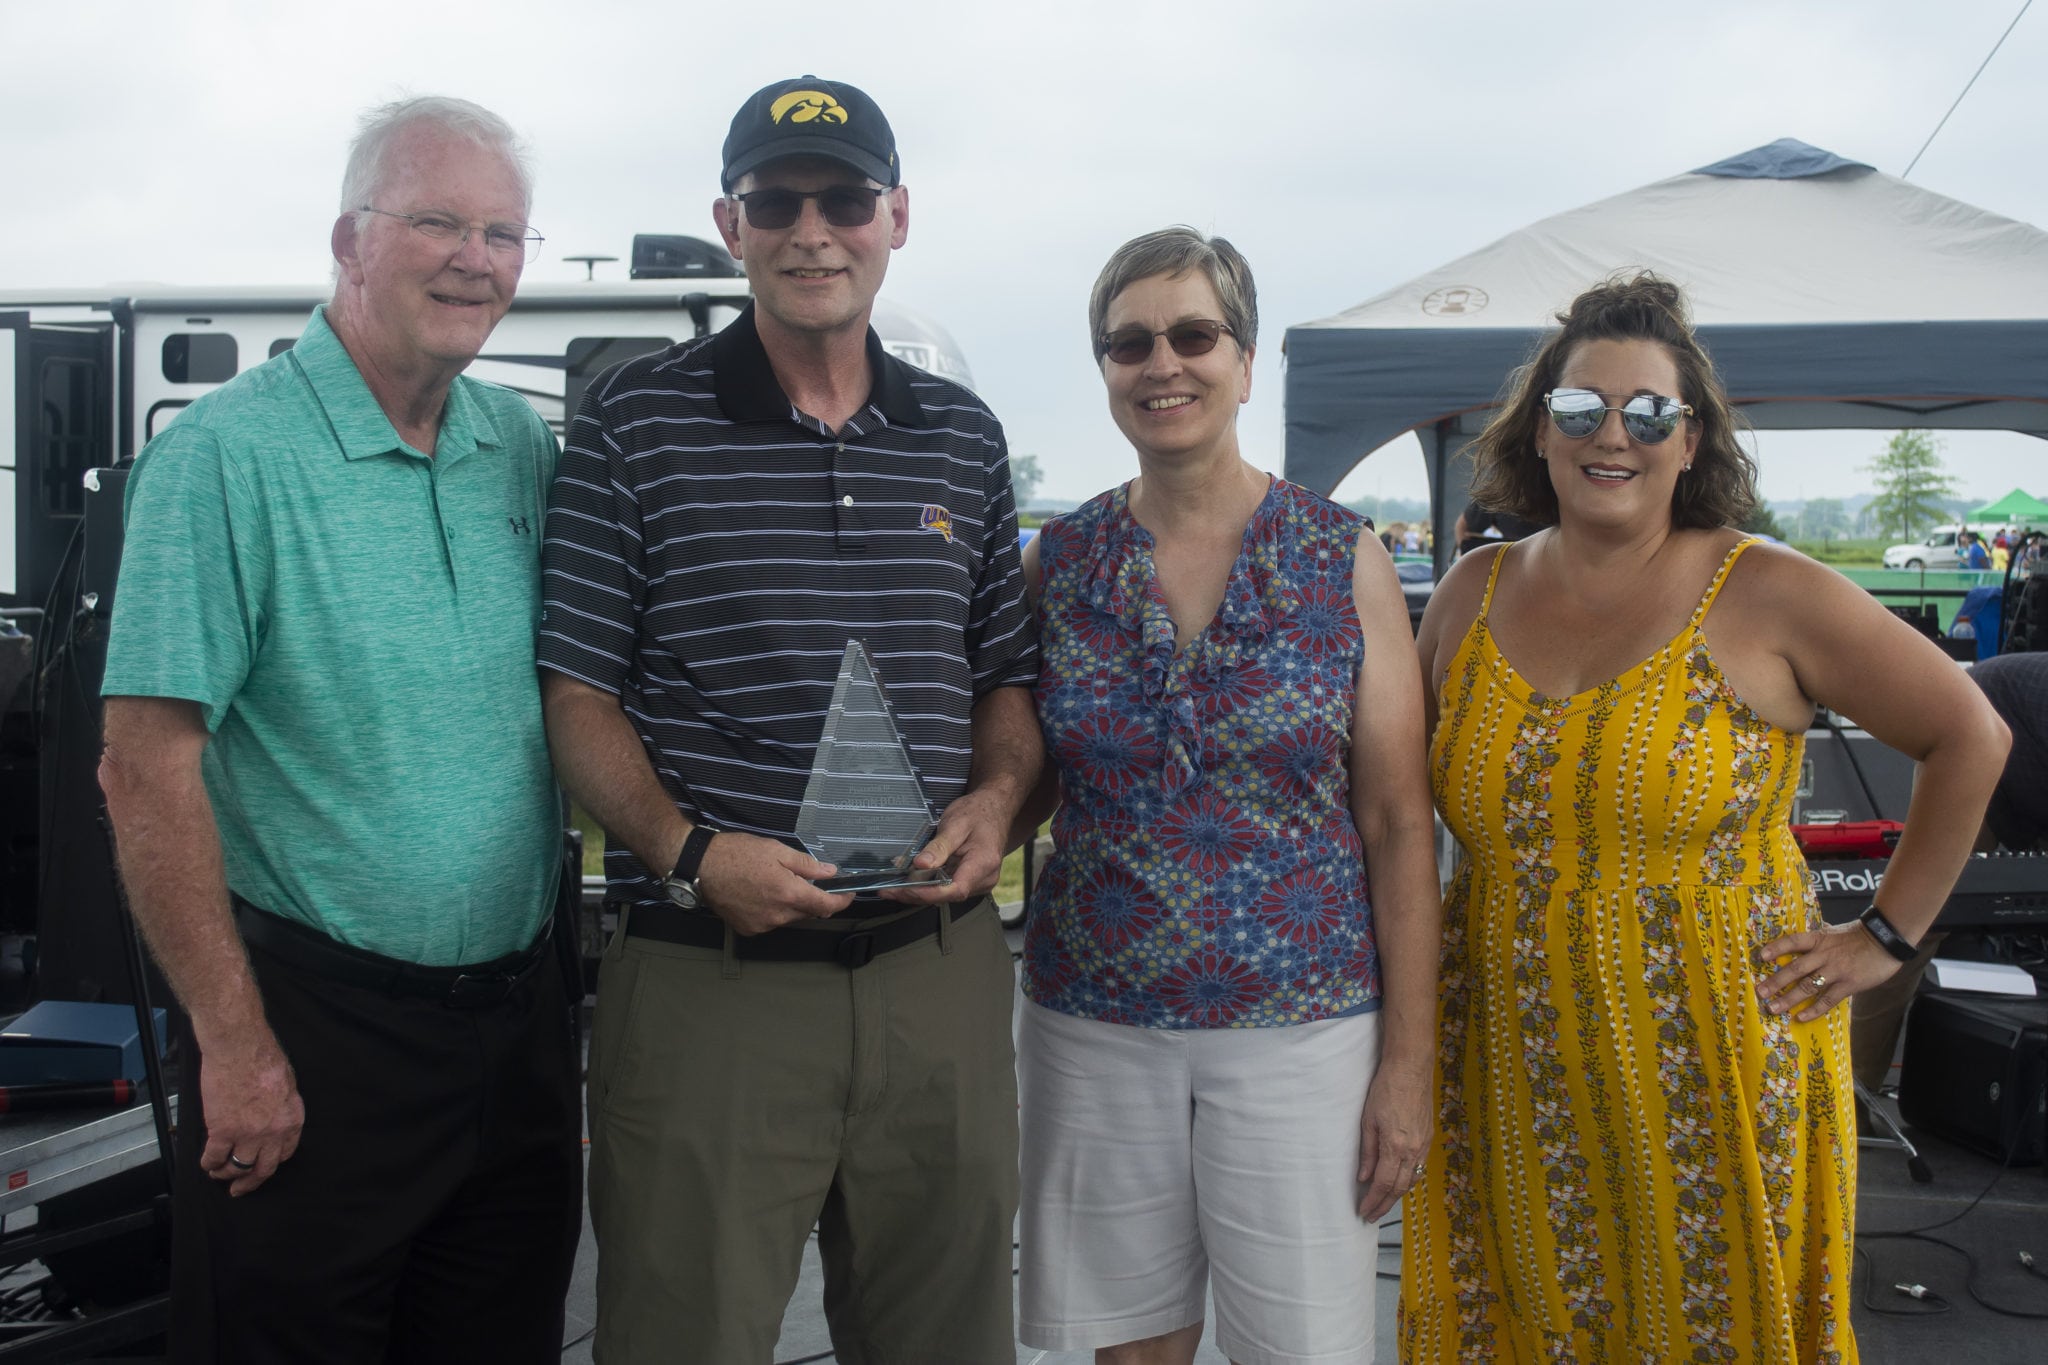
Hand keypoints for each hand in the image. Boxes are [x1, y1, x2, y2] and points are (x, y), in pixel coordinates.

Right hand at [196, 1029, 303, 1196]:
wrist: (240, 1047)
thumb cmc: (263, 1057)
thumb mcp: (286, 1084)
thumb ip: (280, 1106)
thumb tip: (271, 1116)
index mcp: (291, 1119)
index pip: (285, 1152)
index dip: (271, 1161)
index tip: (262, 1165)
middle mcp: (273, 1132)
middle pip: (264, 1168)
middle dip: (250, 1182)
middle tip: (240, 1189)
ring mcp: (248, 1134)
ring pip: (237, 1168)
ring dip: (226, 1174)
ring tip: (218, 1174)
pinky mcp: (223, 1130)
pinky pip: (214, 1157)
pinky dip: (209, 1164)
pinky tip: (206, 1163)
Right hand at [698, 830, 852, 934]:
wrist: (702, 866)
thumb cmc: (738, 853)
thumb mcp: (777, 850)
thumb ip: (807, 865)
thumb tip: (829, 873)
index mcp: (790, 894)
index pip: (826, 906)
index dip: (841, 901)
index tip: (848, 895)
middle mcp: (778, 915)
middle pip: (807, 912)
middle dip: (811, 899)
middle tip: (804, 880)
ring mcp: (762, 925)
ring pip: (788, 918)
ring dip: (790, 905)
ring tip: (774, 884)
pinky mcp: (748, 929)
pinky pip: (770, 922)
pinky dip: (772, 911)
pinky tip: (760, 895)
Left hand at [882, 788, 1009, 904]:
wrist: (994, 808)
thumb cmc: (978, 813)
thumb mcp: (956, 824)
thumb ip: (939, 846)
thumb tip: (921, 865)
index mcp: (983, 864)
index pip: (955, 890)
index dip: (928, 893)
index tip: (905, 889)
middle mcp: (984, 878)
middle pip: (947, 896)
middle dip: (916, 894)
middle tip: (888, 890)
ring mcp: (979, 882)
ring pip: (945, 895)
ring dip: (919, 892)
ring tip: (893, 887)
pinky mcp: (971, 881)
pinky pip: (947, 888)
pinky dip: (928, 886)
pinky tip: (910, 881)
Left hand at [1356, 1059, 1433, 1221]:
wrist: (1411, 1068)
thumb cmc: (1385, 1089)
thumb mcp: (1368, 1121)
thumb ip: (1367, 1153)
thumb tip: (1363, 1177)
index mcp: (1396, 1146)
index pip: (1384, 1184)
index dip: (1373, 1201)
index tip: (1364, 1211)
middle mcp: (1414, 1150)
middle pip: (1400, 1188)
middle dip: (1385, 1204)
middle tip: (1371, 1215)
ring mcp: (1424, 1145)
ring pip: (1412, 1180)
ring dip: (1397, 1195)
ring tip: (1383, 1203)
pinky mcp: (1429, 1138)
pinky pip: (1419, 1167)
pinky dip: (1408, 1180)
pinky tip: (1399, 1182)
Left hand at [1756, 920, 1904, 1022]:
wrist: (1886, 940)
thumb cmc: (1859, 935)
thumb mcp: (1834, 932)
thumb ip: (1819, 938)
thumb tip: (1805, 940)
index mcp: (1819, 939)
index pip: (1793, 942)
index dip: (1776, 948)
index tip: (1760, 956)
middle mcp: (1824, 955)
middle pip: (1795, 969)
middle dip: (1775, 981)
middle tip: (1759, 992)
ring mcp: (1836, 971)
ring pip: (1807, 986)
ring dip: (1788, 999)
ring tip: (1773, 1008)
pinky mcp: (1848, 985)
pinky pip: (1827, 999)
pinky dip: (1813, 1009)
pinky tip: (1800, 1017)